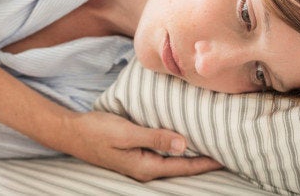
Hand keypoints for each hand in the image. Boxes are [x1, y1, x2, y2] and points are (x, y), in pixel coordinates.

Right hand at [61, 111, 222, 181]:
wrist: (71, 132)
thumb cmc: (96, 131)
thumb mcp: (126, 132)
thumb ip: (154, 137)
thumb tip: (183, 144)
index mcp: (145, 166)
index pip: (184, 167)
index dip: (206, 162)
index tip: (227, 156)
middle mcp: (145, 168)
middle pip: (181, 166)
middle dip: (203, 159)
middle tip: (226, 148)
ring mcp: (140, 162)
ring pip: (173, 160)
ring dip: (191, 152)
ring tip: (211, 142)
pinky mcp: (136, 154)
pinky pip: (163, 153)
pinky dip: (176, 146)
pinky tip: (184, 138)